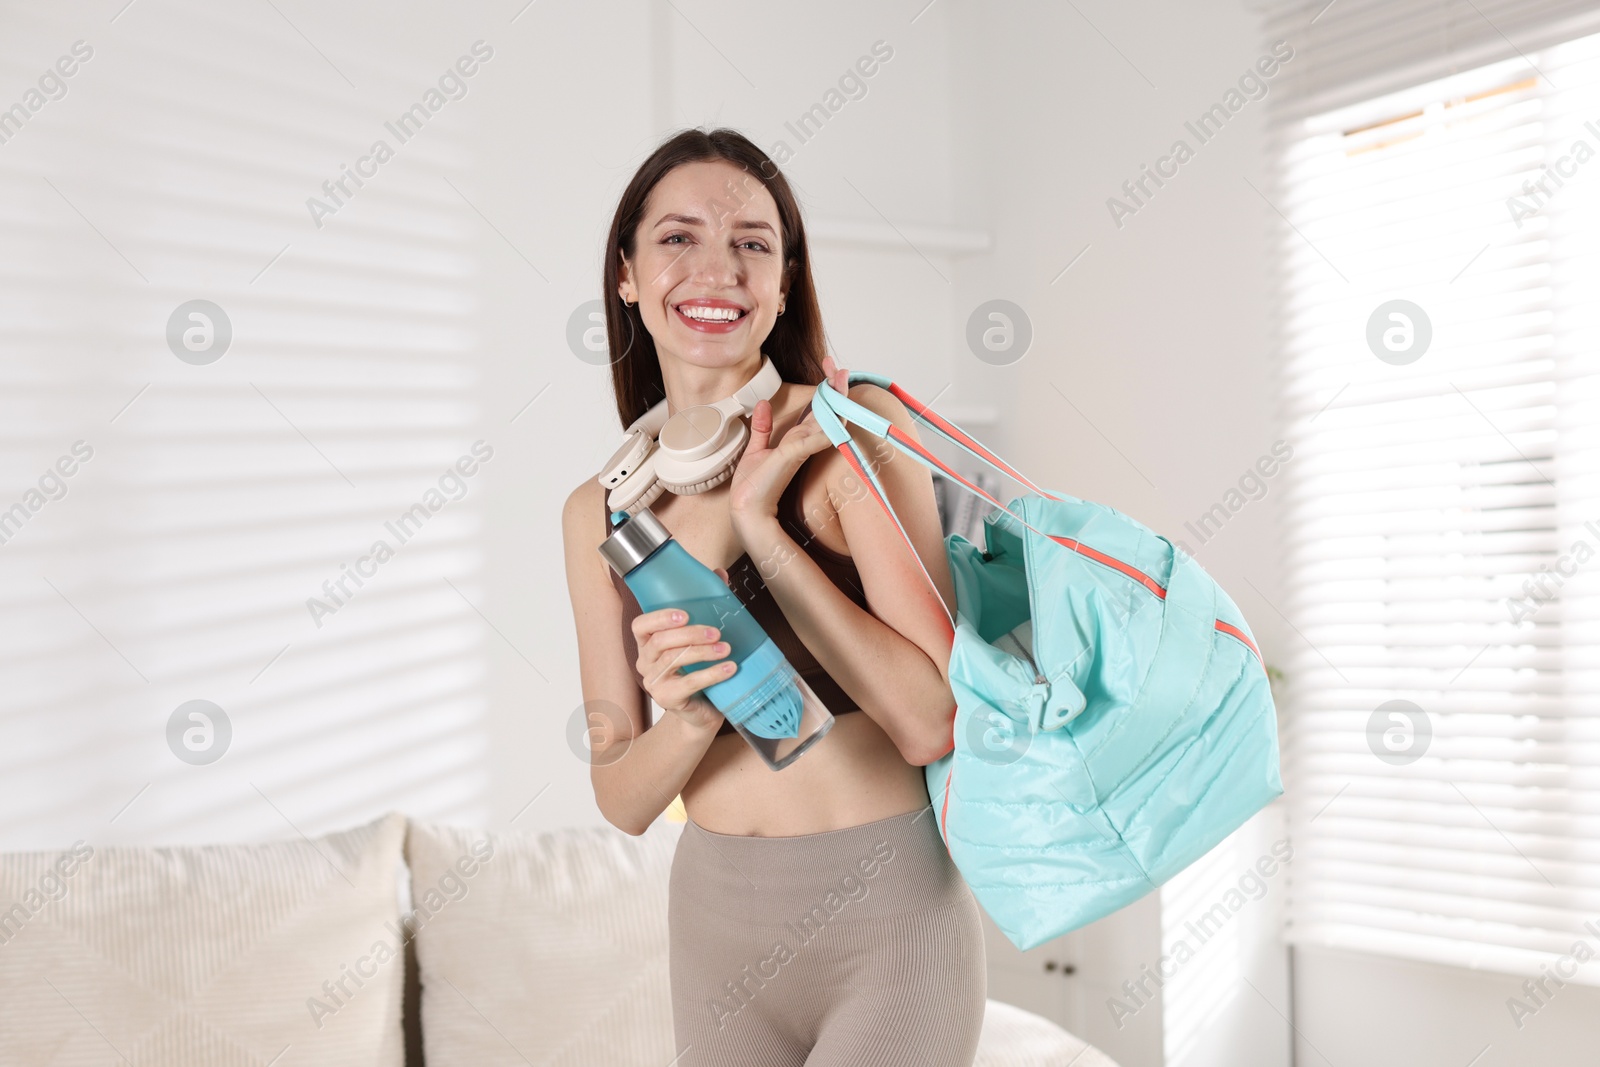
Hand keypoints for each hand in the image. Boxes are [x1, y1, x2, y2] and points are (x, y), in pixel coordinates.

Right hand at [629, 568, 735, 732]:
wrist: (702, 711)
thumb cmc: (697, 669)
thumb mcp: (699, 638)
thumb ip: (705, 605)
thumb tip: (720, 574)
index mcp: (648, 643)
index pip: (640, 626)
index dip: (659, 618)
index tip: (684, 614)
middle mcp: (645, 662)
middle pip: (661, 642)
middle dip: (690, 634)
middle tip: (716, 632)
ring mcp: (654, 682)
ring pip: (673, 660)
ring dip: (703, 652)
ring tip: (726, 648)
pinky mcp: (667, 699)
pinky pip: (688, 684)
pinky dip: (712, 674)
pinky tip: (730, 668)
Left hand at [726, 355, 851, 529]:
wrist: (748, 509)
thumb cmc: (754, 487)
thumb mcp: (755, 449)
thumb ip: (762, 427)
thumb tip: (763, 403)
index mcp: (796, 441)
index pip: (816, 412)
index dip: (825, 392)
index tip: (830, 371)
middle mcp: (803, 444)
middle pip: (825, 412)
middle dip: (835, 390)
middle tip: (842, 369)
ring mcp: (801, 450)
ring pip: (824, 421)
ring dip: (834, 401)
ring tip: (844, 380)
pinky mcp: (794, 456)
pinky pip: (814, 439)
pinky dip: (827, 428)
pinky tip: (839, 416)